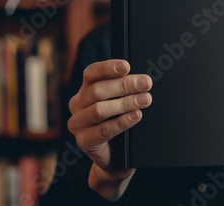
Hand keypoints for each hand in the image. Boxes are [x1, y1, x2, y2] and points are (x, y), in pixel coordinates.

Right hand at [67, 59, 151, 198]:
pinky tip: (136, 116)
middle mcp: (77, 104)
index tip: (126, 66)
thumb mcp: (121, 101)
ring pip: (99, 109)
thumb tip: (143, 79)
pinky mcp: (83, 141)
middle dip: (124, 85)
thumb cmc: (120, 122)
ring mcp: (78, 124)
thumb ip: (126, 89)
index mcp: (85, 89)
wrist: (116, 157)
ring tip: (145, 100)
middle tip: (145, 84)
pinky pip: (103, 130)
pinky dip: (122, 122)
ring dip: (125, 103)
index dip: (108, 68)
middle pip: (98, 90)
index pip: (91, 73)